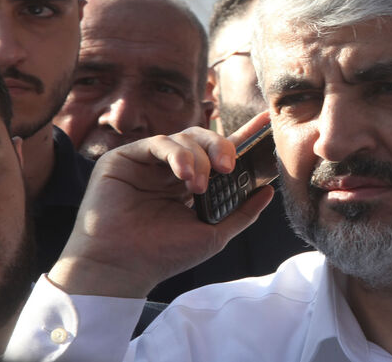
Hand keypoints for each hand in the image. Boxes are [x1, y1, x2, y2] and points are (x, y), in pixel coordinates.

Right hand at [49, 113, 273, 297]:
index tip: (265, 123)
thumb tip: (269, 190)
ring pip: (184, 138)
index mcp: (190, 182)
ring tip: (198, 187)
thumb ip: (241, 212)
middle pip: (203, 139)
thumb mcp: (213, 234)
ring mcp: (148, 162)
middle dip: (221, 146)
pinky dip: (176, 155)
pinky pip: (158, 142)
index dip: (242, 137)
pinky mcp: (125, 158)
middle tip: (228, 167)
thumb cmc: (163, 254)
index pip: (219, 153)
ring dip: (198, 160)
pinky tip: (182, 176)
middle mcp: (170, 168)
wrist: (123, 268)